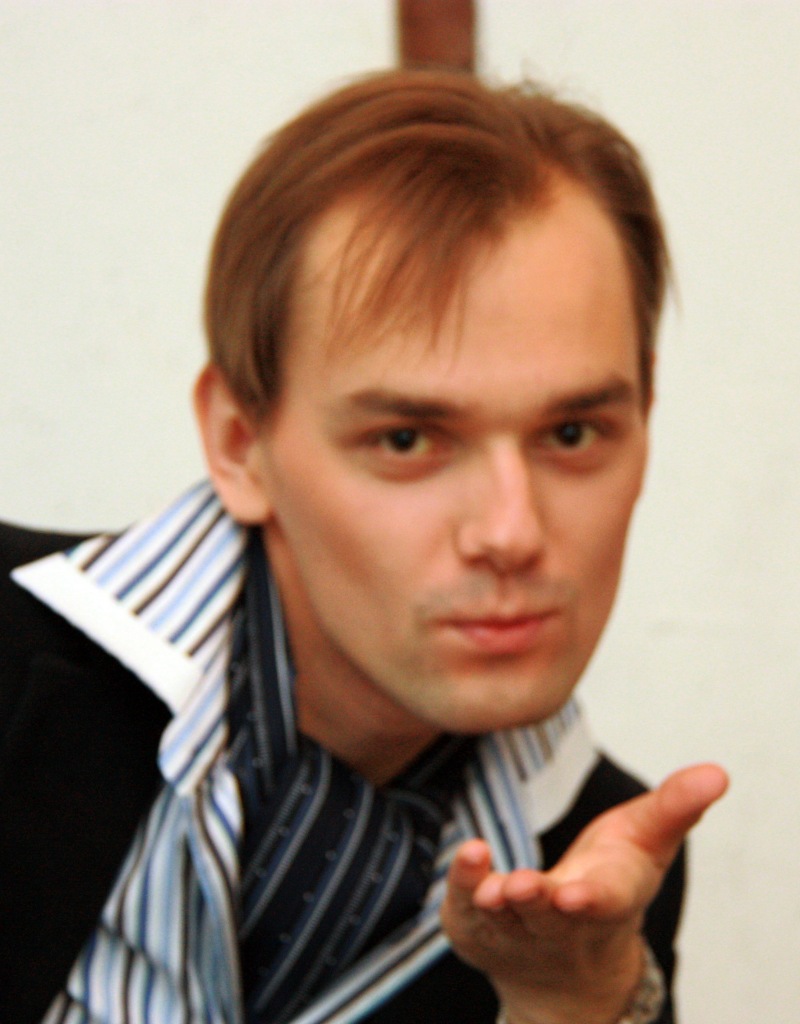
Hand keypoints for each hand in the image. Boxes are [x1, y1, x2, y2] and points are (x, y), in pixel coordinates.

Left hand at [440, 763, 727, 1023]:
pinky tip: (468, 855)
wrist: (569, 963)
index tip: (577, 894)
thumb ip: (676, 808)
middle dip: (537, 903)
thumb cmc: (610, 881)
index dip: (591, 899)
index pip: (605, 904)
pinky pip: (464, 910)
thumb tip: (718, 772)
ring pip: (504, 920)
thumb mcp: (647, 842)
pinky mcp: (476, 929)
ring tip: (492, 885)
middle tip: (521, 887)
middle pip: (548, 917)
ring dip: (495, 901)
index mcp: (609, 901)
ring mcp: (516, 934)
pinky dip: (462, 885)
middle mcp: (562, 926)